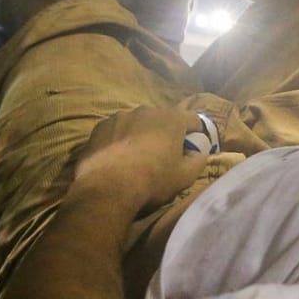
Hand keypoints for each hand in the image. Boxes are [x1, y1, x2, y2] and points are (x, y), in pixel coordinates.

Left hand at [69, 105, 209, 212]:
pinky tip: (117, 157)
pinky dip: (120, 139)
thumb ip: (198, 161)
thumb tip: (198, 154)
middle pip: (163, 119)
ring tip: (137, 156)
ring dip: (141, 134)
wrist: (108, 188)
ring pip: (138, 123)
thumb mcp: (185, 177)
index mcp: (172, 119)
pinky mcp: (100, 127)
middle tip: (164, 153)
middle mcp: (146, 110)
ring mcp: (120, 116)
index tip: (195, 145)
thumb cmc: (153, 180)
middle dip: (166, 133)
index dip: (197, 132)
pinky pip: (116, 130)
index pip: (193, 119)